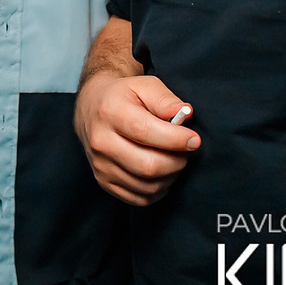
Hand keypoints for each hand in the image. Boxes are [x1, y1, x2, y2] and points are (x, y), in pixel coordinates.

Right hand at [73, 72, 198, 205]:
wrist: (92, 108)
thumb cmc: (123, 96)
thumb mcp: (145, 86)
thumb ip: (166, 99)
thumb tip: (185, 113)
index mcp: (110, 112)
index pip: (145, 132)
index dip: (175, 139)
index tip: (193, 140)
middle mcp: (100, 141)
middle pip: (148, 165)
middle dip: (176, 161)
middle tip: (184, 151)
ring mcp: (100, 165)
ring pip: (147, 185)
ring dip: (169, 176)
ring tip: (172, 159)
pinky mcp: (104, 181)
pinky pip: (140, 198)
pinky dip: (158, 190)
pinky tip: (161, 174)